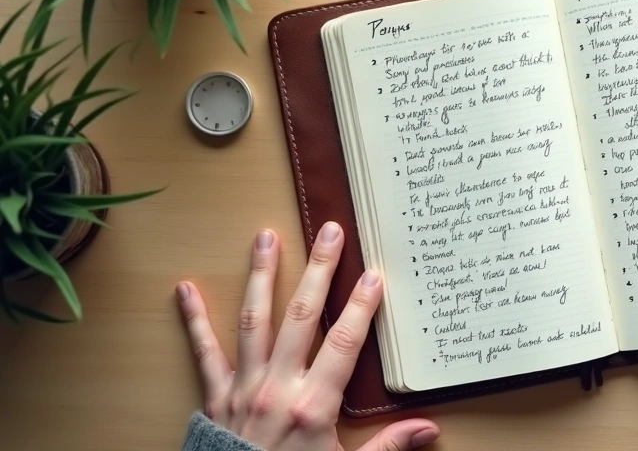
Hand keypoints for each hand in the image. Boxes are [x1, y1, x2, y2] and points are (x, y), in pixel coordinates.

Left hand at [176, 222, 438, 449]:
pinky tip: (185, 289)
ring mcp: (244, 388)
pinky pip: (204, 353)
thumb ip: (387, 446)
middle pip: (301, 316)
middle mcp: (278, 387)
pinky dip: (194, 321)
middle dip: (319, 270)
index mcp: (313, 405)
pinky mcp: (216, 397)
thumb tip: (429, 429)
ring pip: (254, 321)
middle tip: (330, 232)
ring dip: (261, 276)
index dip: (361, 307)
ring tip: (265, 237)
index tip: (374, 274)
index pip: (344, 343)